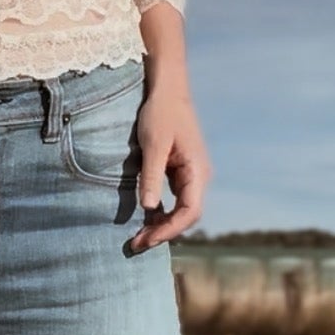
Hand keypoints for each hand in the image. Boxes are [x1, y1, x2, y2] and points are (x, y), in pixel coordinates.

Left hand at [133, 78, 213, 251]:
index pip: (189, 212)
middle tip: (136, 244)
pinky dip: (161, 212)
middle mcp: (199, 176)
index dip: (169, 230)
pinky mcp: (180, 171)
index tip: (147, 240)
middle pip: (187, 216)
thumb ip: (151, 176)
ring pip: (181, 210)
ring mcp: (191, 175)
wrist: (167, 90)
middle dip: (164, 232)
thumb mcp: (153, 144)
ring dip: (162, 225)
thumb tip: (148, 208)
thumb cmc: (160, 114)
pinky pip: (175, 199)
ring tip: (138, 236)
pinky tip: (145, 218)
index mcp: (197, 171)